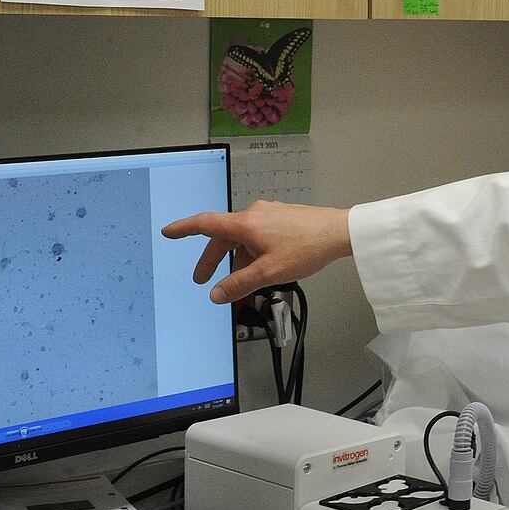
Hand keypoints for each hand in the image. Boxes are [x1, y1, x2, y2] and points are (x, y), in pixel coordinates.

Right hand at [161, 201, 352, 303]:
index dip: (184, 229)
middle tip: (204, 280)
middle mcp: (254, 215)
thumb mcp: (269, 272)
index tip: (169, 232)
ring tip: (243, 285)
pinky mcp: (282, 220)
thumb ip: (239, 284)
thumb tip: (216, 294)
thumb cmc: (308, 246)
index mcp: (246, 224)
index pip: (206, 224)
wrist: (339, 232)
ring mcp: (269, 216)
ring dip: (239, 262)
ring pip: (243, 241)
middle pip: (224, 238)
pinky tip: (263, 271)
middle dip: (213, 260)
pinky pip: (258, 238)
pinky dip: (253, 255)